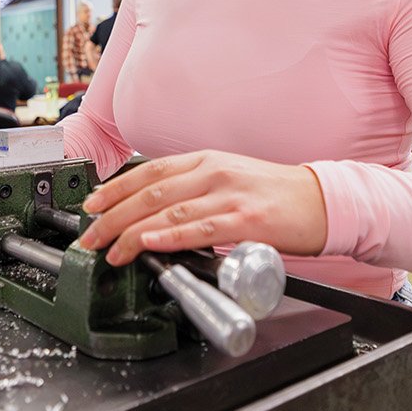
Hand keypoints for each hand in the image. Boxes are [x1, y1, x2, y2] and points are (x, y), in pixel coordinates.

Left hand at [75, 151, 327, 266]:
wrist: (320, 201)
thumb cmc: (273, 194)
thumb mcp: (227, 179)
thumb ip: (192, 189)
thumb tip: (151, 210)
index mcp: (206, 160)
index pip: (149, 172)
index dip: (115, 188)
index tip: (91, 205)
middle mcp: (213, 173)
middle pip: (150, 193)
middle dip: (113, 216)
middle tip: (91, 236)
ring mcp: (229, 195)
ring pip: (168, 212)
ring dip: (132, 233)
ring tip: (112, 250)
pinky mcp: (246, 221)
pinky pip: (201, 229)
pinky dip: (171, 236)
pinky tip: (150, 244)